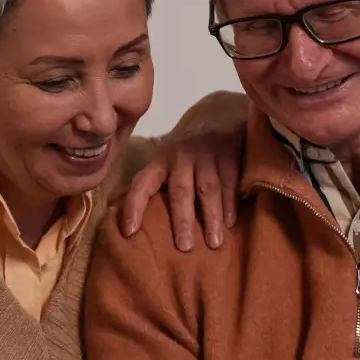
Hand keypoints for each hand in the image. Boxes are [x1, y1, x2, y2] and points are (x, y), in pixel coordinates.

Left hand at [118, 90, 250, 248]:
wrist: (218, 112)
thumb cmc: (187, 150)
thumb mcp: (167, 160)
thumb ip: (157, 184)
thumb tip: (138, 225)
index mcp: (159, 161)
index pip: (142, 184)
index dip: (133, 207)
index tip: (129, 232)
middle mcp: (180, 156)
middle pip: (180, 191)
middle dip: (182, 220)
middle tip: (184, 247)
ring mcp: (206, 153)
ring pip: (207, 189)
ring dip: (211, 217)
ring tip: (213, 243)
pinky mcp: (229, 151)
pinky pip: (229, 181)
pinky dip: (230, 203)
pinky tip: (230, 223)